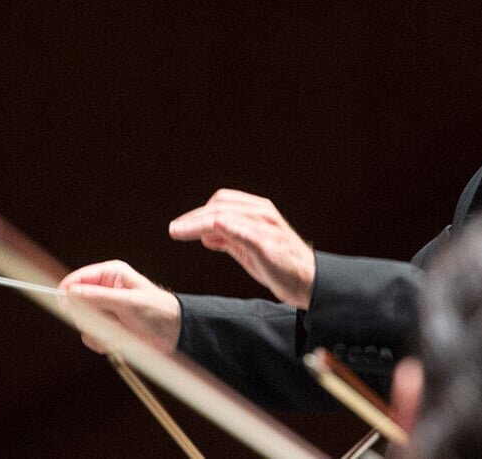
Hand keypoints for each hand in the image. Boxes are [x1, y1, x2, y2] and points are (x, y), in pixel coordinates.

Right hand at [58, 259, 181, 353]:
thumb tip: (71, 292)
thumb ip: (98, 297)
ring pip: (82, 324)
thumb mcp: (128, 302)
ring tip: (121, 329)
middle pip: (75, 304)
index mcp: (110, 275)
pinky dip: (104, 341)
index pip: (77, 279)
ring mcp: (104, 311)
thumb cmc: (158, 311)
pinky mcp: (105, 328)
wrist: (174, 334)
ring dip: (100, 331)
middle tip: (106, 320)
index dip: (67, 291)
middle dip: (89, 317)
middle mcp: (104, 291)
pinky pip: (91, 338)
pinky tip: (120, 339)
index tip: (62, 304)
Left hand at [168, 189, 316, 308]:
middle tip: (174, 230)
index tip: (180, 226)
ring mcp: (264, 226)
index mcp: (258, 210)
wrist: (308, 281)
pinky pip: (239, 230)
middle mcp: (262, 212)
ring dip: (196, 223)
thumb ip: (229, 239)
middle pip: (219, 205)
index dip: (198, 212)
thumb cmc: (281, 264)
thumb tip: (204, 235)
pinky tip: (204, 235)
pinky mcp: (265, 242)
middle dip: (192, 217)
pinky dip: (220, 228)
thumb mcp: (249, 248)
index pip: (222, 201)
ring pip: (223, 215)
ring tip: (178, 232)